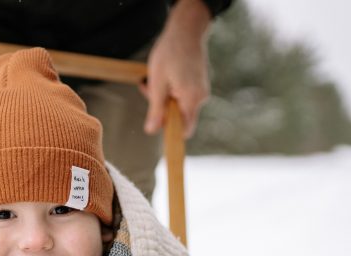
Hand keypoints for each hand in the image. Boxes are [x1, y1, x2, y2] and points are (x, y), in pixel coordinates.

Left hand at [141, 0, 211, 138]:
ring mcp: (201, 90)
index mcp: (191, 99)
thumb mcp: (157, 83)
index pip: (184, 131)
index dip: (170, 132)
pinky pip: (183, 95)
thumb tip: (151, 130)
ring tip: (155, 79)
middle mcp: (201, 97)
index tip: (157, 124)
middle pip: (179, 117)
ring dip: (164, 97)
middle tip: (149, 89)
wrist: (187, 29)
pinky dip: (171, 90)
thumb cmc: (171, 52)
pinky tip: (164, 76)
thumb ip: (156, 109)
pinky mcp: (199, 84)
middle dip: (162, 108)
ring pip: (179, 105)